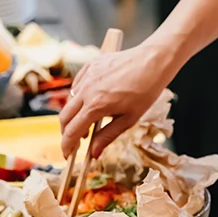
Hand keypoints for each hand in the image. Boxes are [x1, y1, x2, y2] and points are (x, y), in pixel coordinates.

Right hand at [60, 41, 177, 158]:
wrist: (153, 61)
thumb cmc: (145, 90)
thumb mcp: (129, 119)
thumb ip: (107, 136)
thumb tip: (94, 154)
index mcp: (95, 106)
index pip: (72, 131)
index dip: (67, 146)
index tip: (67, 155)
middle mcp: (86, 90)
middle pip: (64, 117)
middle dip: (66, 132)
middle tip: (75, 143)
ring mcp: (86, 76)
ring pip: (69, 101)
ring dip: (73, 116)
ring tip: (88, 124)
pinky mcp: (89, 66)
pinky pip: (77, 86)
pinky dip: (79, 98)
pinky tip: (90, 103)